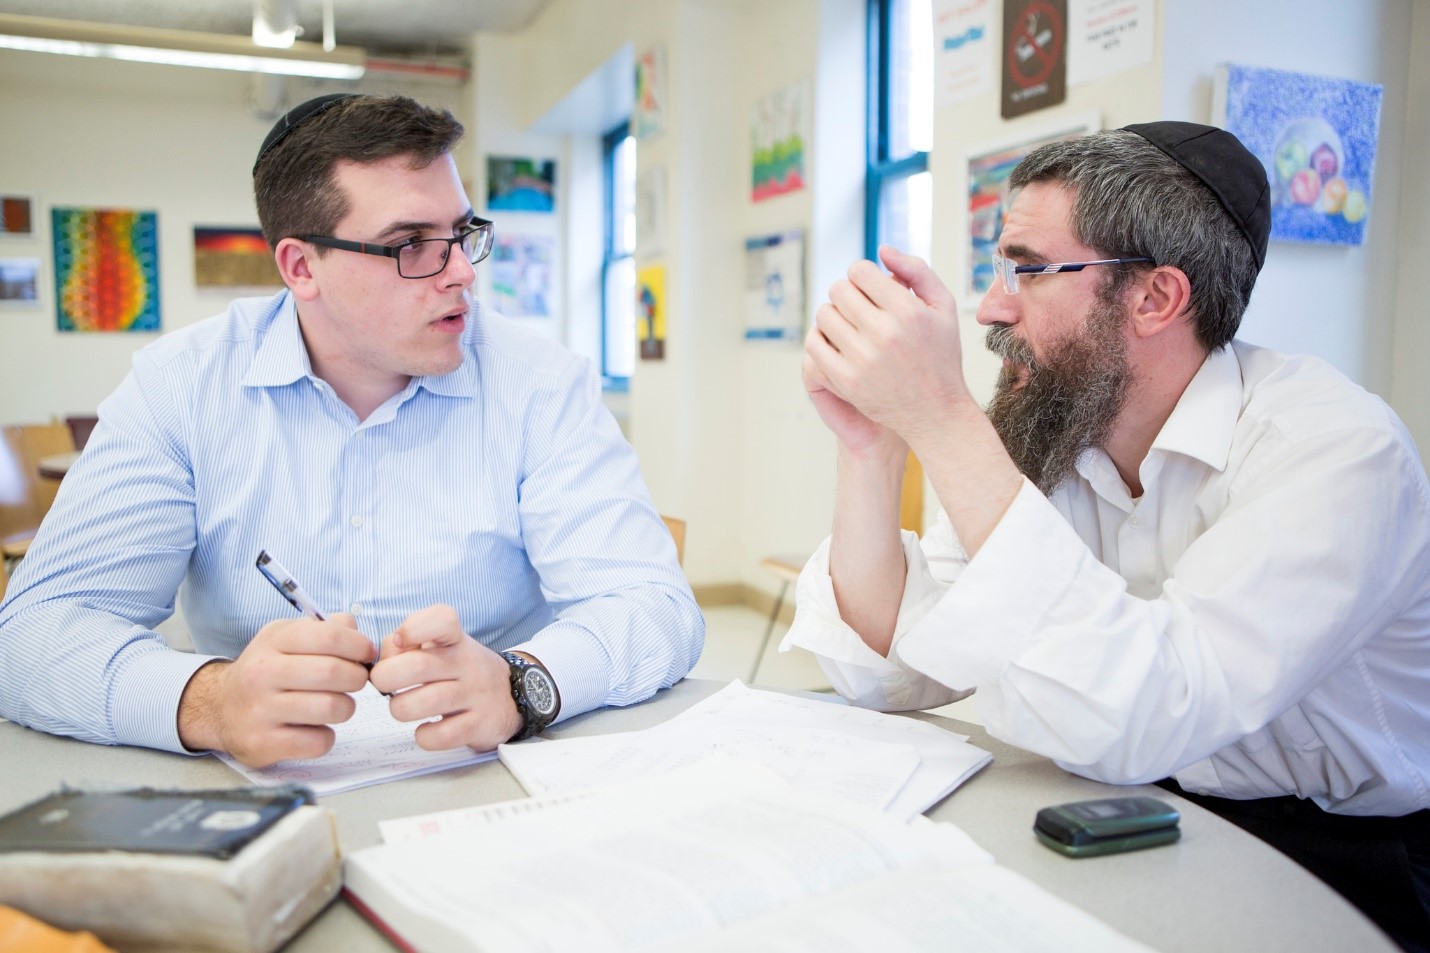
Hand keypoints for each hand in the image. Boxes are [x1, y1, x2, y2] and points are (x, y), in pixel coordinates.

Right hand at [177, 613, 374, 767]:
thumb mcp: (286, 637)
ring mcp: (259, 710)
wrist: (218, 707)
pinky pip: (318, 741)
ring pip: (330, 708)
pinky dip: (326, 736)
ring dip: (345, 707)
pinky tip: (315, 728)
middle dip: (357, 678)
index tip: (366, 654)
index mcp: (273, 641)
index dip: (359, 646)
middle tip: (355, 681)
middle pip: (333, 673)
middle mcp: (261, 673)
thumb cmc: (266, 670)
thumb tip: (356, 630)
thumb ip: (324, 629)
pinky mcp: (262, 743)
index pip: (329, 636)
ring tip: (336, 705)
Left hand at [368, 604, 521, 751]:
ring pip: (424, 703)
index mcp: (456, 640)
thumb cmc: (460, 670)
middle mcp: (468, 663)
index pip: (442, 619)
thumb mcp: (442, 647)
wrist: (512, 697)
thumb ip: (407, 645)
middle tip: (385, 685)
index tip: (400, 641)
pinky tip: (426, 729)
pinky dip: (424, 736)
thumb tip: (382, 659)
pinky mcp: (480, 725)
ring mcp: (476, 694)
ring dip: (400, 708)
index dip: (414, 628)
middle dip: (386, 678)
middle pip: (418, 665)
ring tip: (404, 708)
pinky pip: (441, 735)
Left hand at [806, 246, 972, 445]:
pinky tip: (838, 343)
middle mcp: (884, 333)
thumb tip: (881, 248)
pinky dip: (821, 339)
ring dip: (833, 315)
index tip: (870, 288)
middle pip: (838, 290)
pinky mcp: (846, 381)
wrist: (936, 412)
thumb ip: (917, 270)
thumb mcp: (942, 307)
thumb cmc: (940, 355)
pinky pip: (815, 345)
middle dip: (847, 293)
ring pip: (824, 315)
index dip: (862, 275)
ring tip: (849, 325)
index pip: (859, 271)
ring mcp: (862, 359)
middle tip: (859, 307)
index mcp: (907, 311)